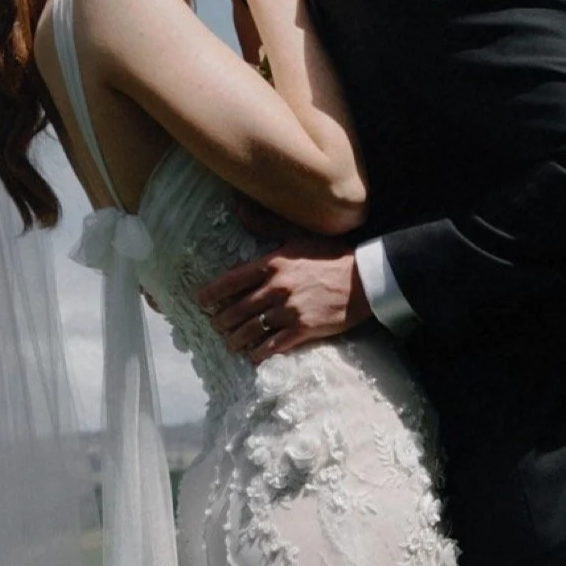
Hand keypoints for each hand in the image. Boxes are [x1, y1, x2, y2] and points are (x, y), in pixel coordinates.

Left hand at [197, 242, 371, 362]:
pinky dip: (258, 353)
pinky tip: (252, 356)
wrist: (365, 279)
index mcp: (272, 264)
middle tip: (215, 326)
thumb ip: (267, 226)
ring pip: (250, 330)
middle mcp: (277, 288)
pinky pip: (272, 346)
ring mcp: (289, 310)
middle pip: (237, 309)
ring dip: (235, 339)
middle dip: (221, 320)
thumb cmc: (332, 256)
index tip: (201, 301)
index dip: (211, 293)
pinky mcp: (303, 330)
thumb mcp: (298, 235)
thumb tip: (239, 209)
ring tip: (230, 343)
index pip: (231, 280)